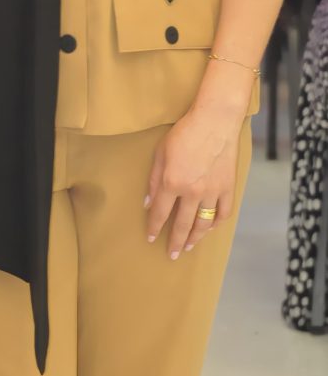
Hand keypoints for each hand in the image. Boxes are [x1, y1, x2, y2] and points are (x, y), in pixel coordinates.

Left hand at [145, 108, 242, 258]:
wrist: (214, 122)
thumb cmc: (184, 133)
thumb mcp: (160, 153)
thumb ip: (154, 180)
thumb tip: (148, 202)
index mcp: (172, 183)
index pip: (160, 213)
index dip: (154, 227)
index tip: (151, 238)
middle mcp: (192, 192)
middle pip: (182, 225)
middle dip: (175, 242)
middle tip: (172, 254)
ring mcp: (212, 192)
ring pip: (203, 224)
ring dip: (195, 238)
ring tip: (189, 247)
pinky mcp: (228, 188)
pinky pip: (223, 213)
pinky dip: (216, 224)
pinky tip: (210, 229)